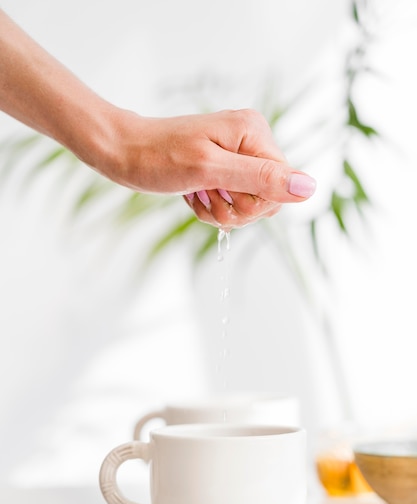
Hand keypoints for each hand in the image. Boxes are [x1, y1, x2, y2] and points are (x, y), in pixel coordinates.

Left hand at [101, 108, 315, 229]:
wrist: (123, 152)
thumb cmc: (158, 157)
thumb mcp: (209, 170)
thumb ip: (260, 178)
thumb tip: (309, 188)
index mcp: (254, 133)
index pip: (282, 186)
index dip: (254, 203)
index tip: (221, 194)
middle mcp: (252, 141)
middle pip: (267, 199)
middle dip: (236, 209)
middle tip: (206, 194)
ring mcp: (238, 155)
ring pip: (249, 205)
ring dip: (221, 210)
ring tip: (196, 194)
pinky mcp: (225, 168)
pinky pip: (233, 202)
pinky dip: (212, 207)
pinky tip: (194, 195)